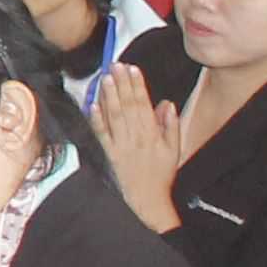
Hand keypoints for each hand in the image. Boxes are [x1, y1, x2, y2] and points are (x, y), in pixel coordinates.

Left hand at [97, 65, 185, 233]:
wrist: (146, 201)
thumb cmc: (160, 176)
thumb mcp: (174, 151)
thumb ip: (172, 126)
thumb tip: (168, 104)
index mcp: (152, 134)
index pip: (144, 104)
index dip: (138, 85)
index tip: (133, 69)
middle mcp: (135, 137)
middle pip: (128, 105)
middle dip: (122, 83)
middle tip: (116, 65)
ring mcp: (120, 145)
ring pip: (114, 116)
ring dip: (109, 96)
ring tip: (105, 77)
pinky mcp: (107, 154)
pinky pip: (101, 134)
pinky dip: (96, 120)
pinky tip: (92, 105)